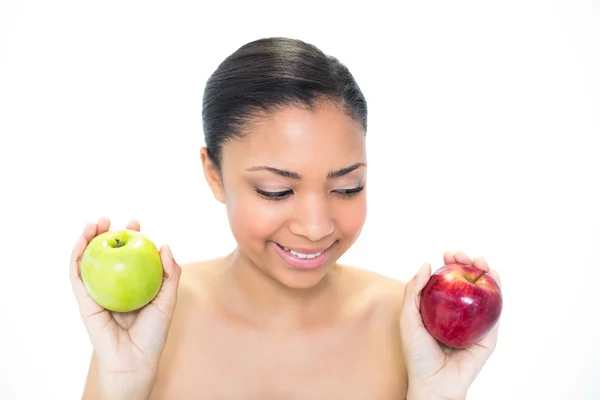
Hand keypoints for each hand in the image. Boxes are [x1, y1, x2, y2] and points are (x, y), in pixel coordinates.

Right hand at [70, 217, 181, 378]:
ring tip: (94, 223)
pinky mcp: (84, 302)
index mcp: (131, 284)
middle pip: (105, 254)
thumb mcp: (168, 299)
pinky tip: (82, 243)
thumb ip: (170, 273)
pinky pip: (77, 276)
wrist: (135, 359)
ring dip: (87, 239)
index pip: (128, 255)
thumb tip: (164, 245)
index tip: (136, 223)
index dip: (130, 237)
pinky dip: (76, 257)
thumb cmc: (154, 333)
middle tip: (110, 220)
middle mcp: (112, 286)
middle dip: (105, 233)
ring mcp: (96, 292)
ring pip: (88, 261)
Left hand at [399, 251, 500, 399]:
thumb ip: (413, 292)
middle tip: (462, 254)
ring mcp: (476, 324)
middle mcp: (460, 315)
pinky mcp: (489, 336)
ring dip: (485, 273)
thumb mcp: (408, 318)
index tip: (446, 254)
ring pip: (484, 294)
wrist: (434, 384)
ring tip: (479, 260)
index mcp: (441, 311)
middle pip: (467, 284)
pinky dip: (498, 292)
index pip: (448, 282)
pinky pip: (495, 312)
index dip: (449, 265)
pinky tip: (494, 278)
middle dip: (467, 264)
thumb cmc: (417, 355)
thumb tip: (425, 265)